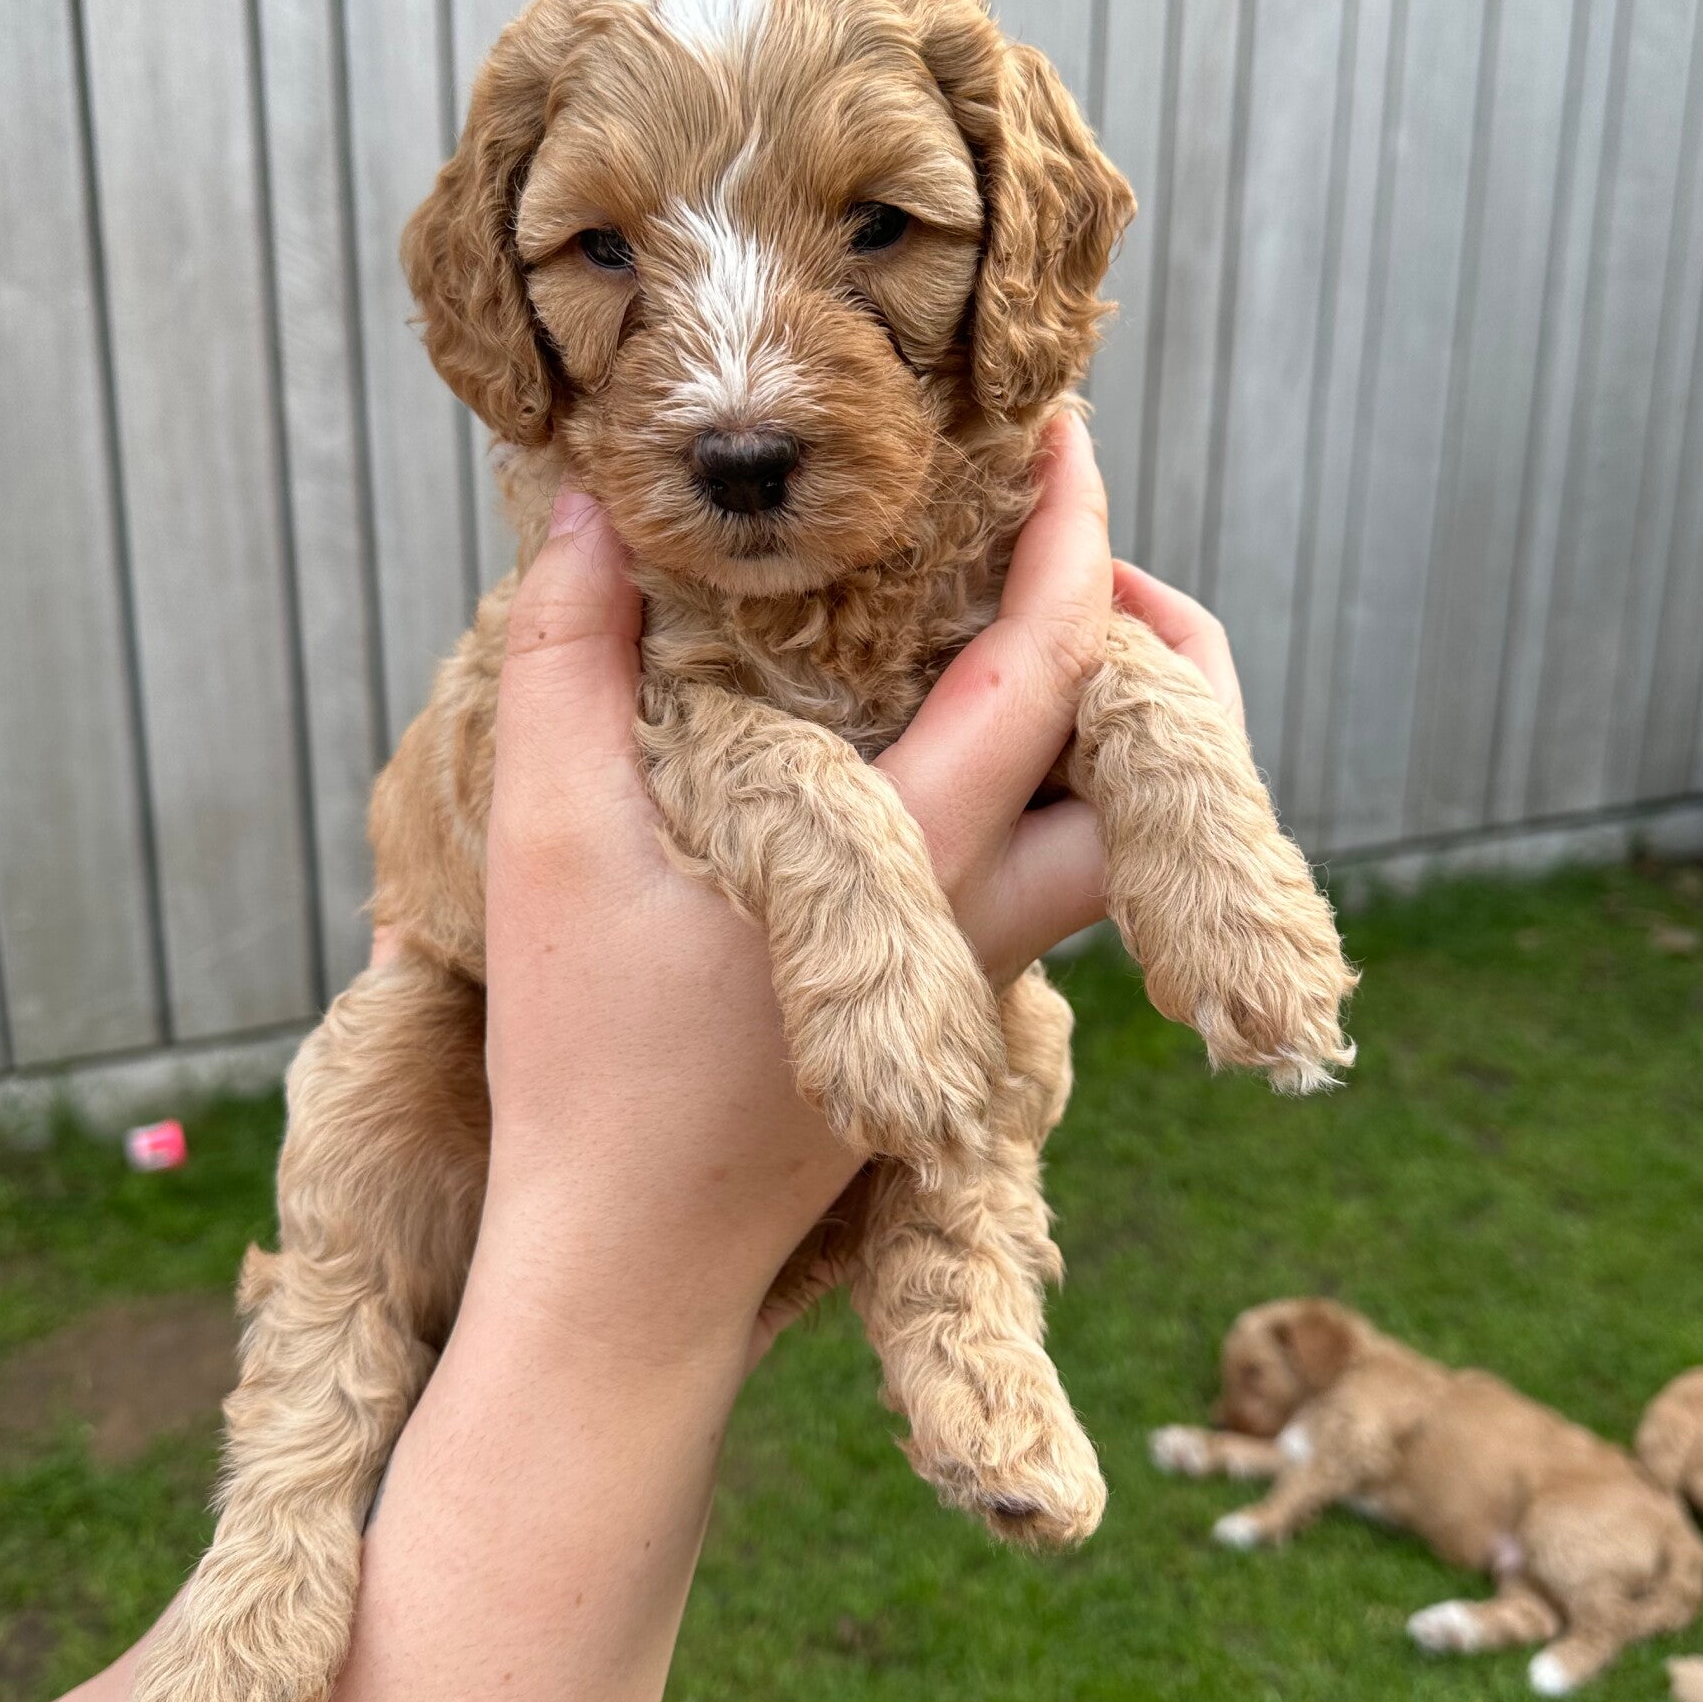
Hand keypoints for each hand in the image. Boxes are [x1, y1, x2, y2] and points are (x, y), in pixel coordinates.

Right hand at [465, 409, 1242, 1361]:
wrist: (630, 1271)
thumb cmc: (589, 1070)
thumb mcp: (547, 843)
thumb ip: (566, 658)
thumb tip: (592, 507)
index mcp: (912, 867)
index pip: (1047, 670)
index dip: (1072, 536)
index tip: (1061, 430)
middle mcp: (984, 923)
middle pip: (1152, 773)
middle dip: (1155, 636)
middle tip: (1072, 538)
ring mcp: (981, 977)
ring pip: (1112, 832)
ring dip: (1099, 713)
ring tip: (1011, 614)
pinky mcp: (950, 1014)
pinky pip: (1044, 871)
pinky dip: (1036, 774)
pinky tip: (934, 726)